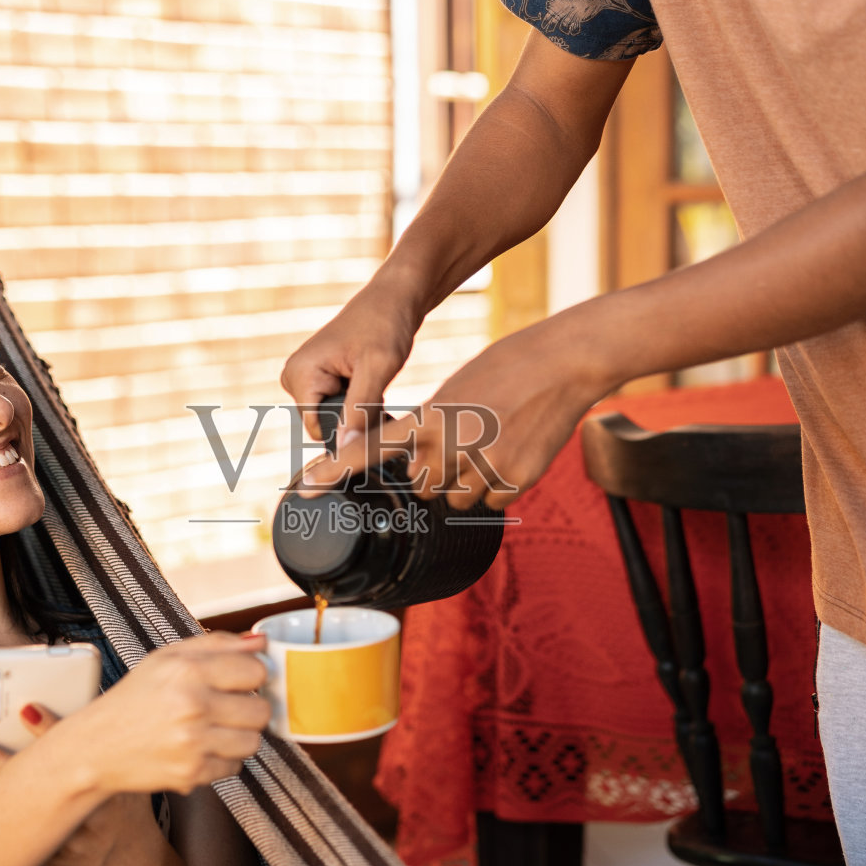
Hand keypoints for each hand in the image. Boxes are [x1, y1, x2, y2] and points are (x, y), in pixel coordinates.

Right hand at [0, 631, 270, 797]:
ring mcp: (194, 743)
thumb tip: (261, 641)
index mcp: (188, 669)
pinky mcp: (193, 773)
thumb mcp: (168, 657)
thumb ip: (218, 644)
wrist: (96, 747)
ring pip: (254, 741)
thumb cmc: (134, 699)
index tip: (241, 680)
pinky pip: (235, 767)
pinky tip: (199, 748)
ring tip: (213, 729)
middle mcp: (193, 705)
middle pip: (261, 710)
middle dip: (249, 708)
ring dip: (239, 736)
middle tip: (226, 707)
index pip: (257, 671)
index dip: (253, 676)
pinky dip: (222, 759)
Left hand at [0, 711, 172, 865]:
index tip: (26, 709)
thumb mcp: (129, 780)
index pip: (79, 751)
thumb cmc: (129, 815)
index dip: (50, 728)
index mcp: (111, 788)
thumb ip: (109, 753)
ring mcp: (69, 842)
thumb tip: (85, 711)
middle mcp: (90, 815)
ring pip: (19, 818)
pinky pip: (14, 844)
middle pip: (36, 783)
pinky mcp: (52, 863)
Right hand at [280, 277, 424, 453]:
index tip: (377, 412)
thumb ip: (361, 410)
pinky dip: (358, 404)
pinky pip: (337, 407)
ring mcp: (304, 377)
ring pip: (334, 419)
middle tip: (380, 394)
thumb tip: (347, 449)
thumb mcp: (377, 368)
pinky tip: (373, 387)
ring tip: (378, 388)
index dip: (350, 430)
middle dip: (355, 420)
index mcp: (299, 375)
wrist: (392, 298)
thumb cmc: (385, 325)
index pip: (319, 431)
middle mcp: (293, 377)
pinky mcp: (316, 378)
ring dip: (360, 412)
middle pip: (326, 426)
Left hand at [300, 311, 610, 509]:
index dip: (334, 472)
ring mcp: (482, 466)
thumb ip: (431, 425)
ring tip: (492, 443)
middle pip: (421, 485)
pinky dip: (499, 485)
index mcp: (429, 417)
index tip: (303, 487)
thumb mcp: (456, 389)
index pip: (371, 449)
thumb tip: (418, 462)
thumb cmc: (509, 368)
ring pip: (455, 498)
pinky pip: (491, 502)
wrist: (562, 363)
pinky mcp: (514, 480)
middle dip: (434, 472)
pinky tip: (513, 452)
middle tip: (461, 443)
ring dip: (466, 482)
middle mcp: (450, 445)